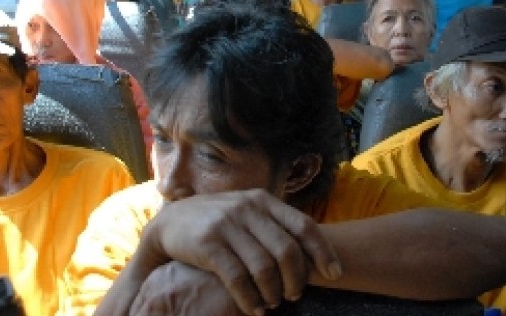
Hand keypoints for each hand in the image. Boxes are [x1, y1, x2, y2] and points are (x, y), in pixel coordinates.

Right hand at [144, 190, 340, 315]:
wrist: (170, 223)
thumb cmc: (220, 222)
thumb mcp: (248, 213)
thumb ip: (274, 225)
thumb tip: (314, 251)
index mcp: (263, 200)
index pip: (303, 225)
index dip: (323, 251)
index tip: (335, 273)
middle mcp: (248, 208)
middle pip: (287, 250)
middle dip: (296, 278)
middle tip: (295, 295)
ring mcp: (227, 224)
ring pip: (264, 267)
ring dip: (273, 292)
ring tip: (273, 303)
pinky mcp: (208, 244)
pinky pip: (237, 278)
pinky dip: (250, 298)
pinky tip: (255, 308)